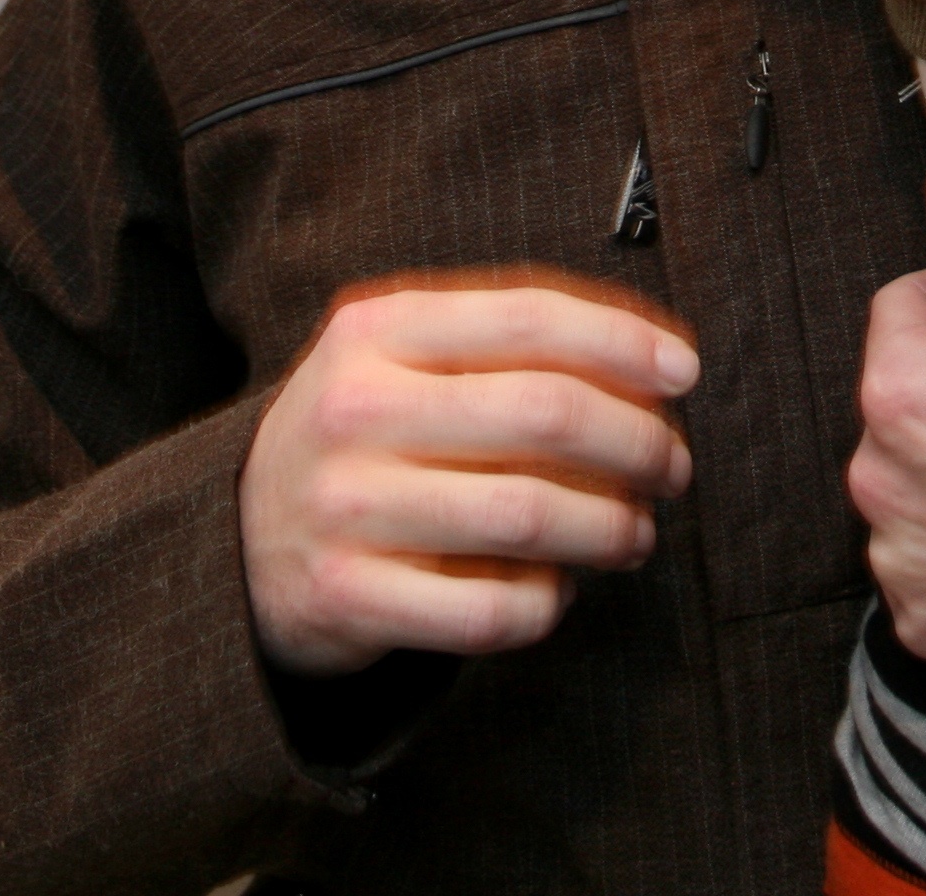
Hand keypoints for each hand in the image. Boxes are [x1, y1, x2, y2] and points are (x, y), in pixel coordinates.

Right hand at [240, 275, 699, 675]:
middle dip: (638, 442)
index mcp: (375, 328)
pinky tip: (556, 590)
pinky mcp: (347, 596)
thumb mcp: (402, 355)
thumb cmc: (364, 435)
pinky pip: (490, 609)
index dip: (623, 342)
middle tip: (673, 466)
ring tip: (634, 533)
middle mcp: (356, 409)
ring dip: (611, 527)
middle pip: (544, 414)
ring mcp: (347, 506)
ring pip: (529, 515)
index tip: (686, 371)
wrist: (239, 535)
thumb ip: (507, 340)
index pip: (526, 316)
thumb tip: (659, 362)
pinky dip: (547, 603)